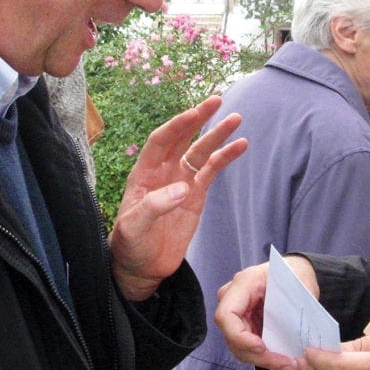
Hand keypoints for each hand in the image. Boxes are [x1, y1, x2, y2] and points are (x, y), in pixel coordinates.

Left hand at [109, 95, 246, 300]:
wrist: (141, 268)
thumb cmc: (129, 246)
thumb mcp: (133, 228)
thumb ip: (154, 207)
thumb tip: (183, 189)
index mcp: (144, 174)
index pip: (161, 141)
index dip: (177, 125)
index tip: (194, 113)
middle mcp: (163, 172)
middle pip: (183, 138)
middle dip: (199, 119)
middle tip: (217, 101)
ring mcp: (182, 182)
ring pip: (201, 151)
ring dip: (217, 135)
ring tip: (236, 119)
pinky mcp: (196, 195)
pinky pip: (212, 171)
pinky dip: (226, 157)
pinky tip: (240, 145)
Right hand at [214, 257, 318, 369]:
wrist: (294, 271)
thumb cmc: (295, 274)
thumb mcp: (298, 286)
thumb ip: (292, 306)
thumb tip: (294, 333)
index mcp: (243, 284)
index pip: (226, 315)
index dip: (240, 337)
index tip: (262, 347)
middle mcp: (233, 298)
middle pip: (232, 336)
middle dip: (257, 354)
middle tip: (285, 363)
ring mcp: (236, 313)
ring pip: (237, 345)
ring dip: (260, 359)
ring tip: (287, 364)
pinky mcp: (243, 324)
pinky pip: (246, 345)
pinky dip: (262, 355)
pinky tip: (281, 359)